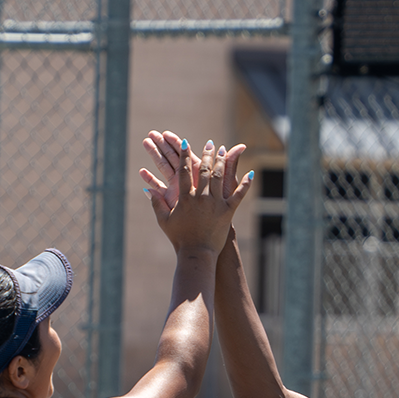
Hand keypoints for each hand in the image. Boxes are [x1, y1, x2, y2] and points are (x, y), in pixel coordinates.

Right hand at [139, 131, 250, 253]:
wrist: (197, 254)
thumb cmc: (179, 239)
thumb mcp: (164, 221)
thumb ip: (156, 203)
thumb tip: (147, 189)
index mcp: (185, 198)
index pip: (184, 171)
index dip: (185, 156)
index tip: (186, 143)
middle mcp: (201, 197)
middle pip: (205, 170)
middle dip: (207, 154)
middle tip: (210, 143)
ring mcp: (216, 204)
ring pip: (220, 178)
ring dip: (222, 162)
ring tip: (224, 150)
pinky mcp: (228, 212)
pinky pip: (238, 195)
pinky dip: (245, 184)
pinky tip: (251, 173)